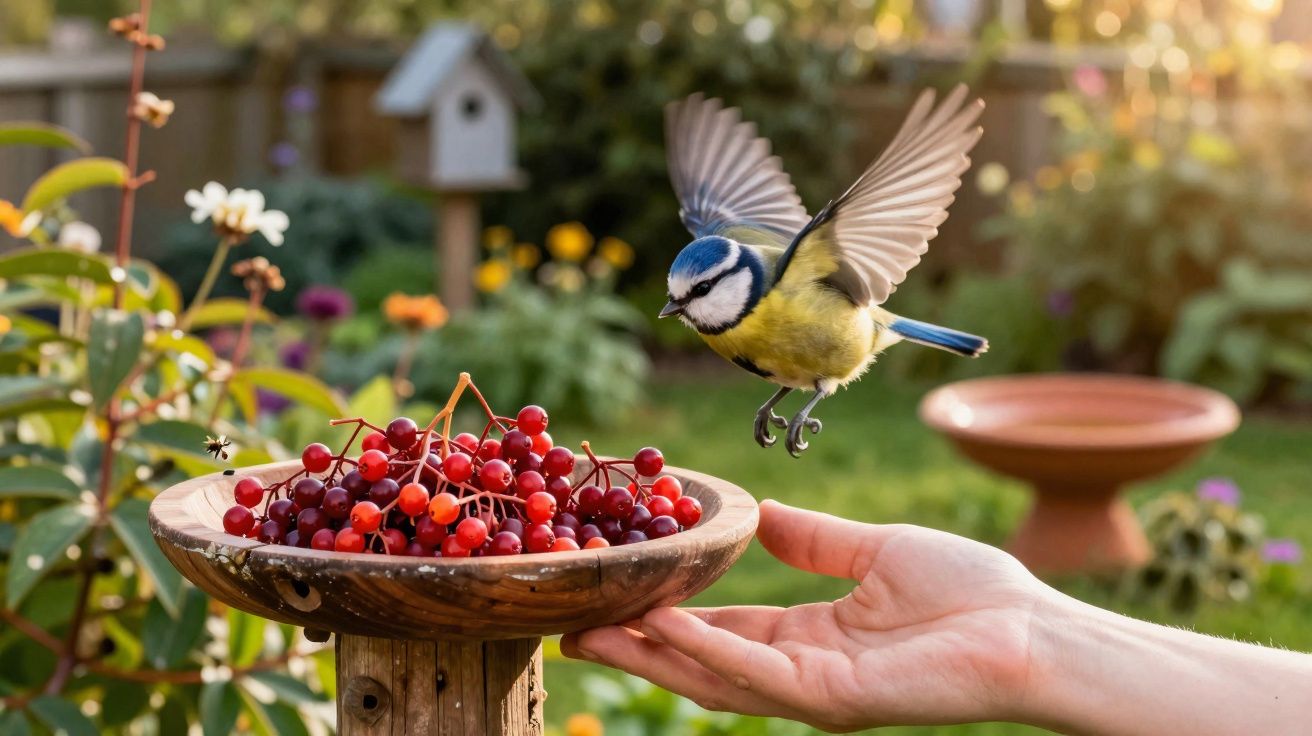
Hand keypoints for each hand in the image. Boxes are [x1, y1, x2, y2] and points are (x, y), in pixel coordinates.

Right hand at [561, 500, 1047, 731]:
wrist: (1029, 626)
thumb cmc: (969, 590)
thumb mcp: (874, 550)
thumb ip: (815, 540)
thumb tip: (760, 515)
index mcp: (811, 636)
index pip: (722, 631)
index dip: (667, 617)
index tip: (617, 593)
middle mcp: (802, 670)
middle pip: (700, 661)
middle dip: (638, 646)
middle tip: (572, 623)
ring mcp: (813, 690)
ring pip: (712, 676)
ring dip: (651, 653)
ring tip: (592, 626)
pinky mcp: (833, 697)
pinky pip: (755, 671)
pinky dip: (705, 649)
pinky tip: (663, 623)